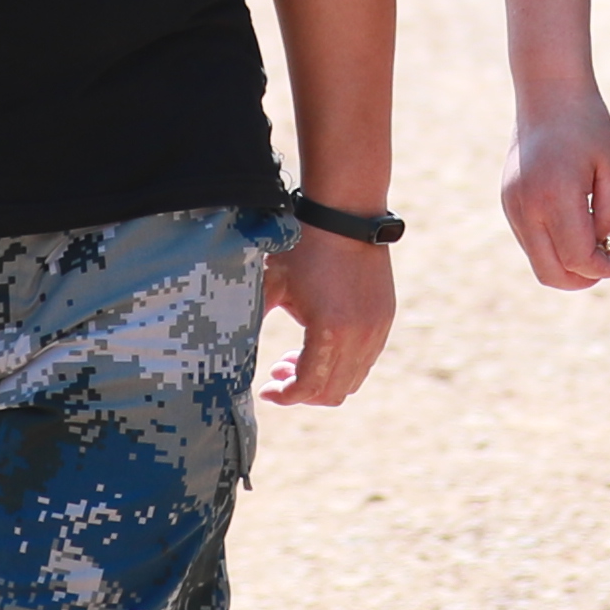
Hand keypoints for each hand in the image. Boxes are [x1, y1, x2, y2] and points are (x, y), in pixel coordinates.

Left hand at [263, 226, 395, 405]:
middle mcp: (360, 336)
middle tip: (277, 373)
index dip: (284, 397)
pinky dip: (342, 365)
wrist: (347, 213)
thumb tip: (224, 350)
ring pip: (352, 380)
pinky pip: (365, 361)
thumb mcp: (270, 283)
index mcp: (330, 330)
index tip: (265, 391)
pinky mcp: (384, 319)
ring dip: (323, 380)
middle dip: (302, 392)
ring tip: (296, 359)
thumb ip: (249, 320)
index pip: (309, 387)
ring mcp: (377, 329)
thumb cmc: (303, 245)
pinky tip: (320, 344)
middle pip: (332, 393)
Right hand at [501, 87, 609, 289]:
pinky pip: (531, 243)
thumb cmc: (588, 125)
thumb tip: (599, 246)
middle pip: (552, 273)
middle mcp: (526, 207)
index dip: (606, 269)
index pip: (579, 258)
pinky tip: (577, 229)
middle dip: (584, 279)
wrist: (548, 92)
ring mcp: (512, 206)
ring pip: (539, 262)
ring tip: (597, 245)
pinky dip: (554, 248)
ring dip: (568, 265)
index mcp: (555, 196)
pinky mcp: (508, 203)